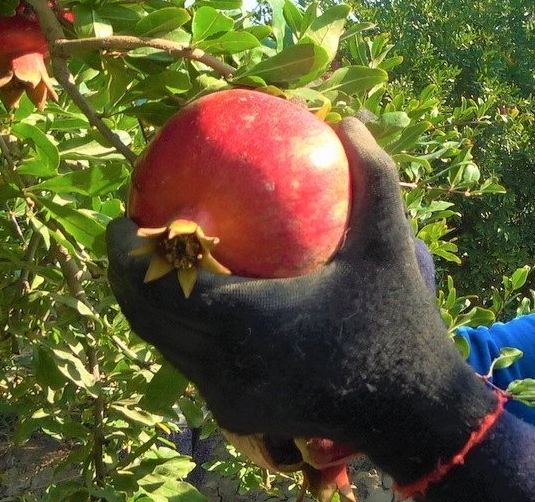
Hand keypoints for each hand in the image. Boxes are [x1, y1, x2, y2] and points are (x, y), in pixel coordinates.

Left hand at [106, 117, 496, 483]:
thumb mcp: (389, 243)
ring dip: (150, 305)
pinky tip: (194, 301)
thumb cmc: (398, 319)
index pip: (159, 285)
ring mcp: (227, 397)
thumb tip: (350, 122)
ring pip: (165, 345)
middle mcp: (225, 366)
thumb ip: (372, 177)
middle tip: (127, 235)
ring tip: (151, 265)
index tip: (124, 216)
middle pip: (147, 318)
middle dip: (123, 275)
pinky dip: (181, 331)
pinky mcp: (236, 413)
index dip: (127, 253)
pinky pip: (193, 364)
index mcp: (248, 322)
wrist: (410, 406)